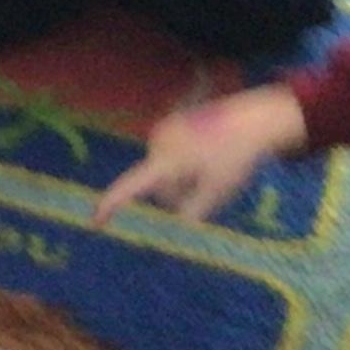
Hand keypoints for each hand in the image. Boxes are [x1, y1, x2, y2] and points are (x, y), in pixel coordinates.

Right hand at [95, 85, 307, 225]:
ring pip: (163, 170)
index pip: (132, 186)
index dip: (111, 205)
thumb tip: (175, 230)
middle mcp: (157, 142)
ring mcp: (163, 130)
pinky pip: (169, 155)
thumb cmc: (236, 157)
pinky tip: (208, 156)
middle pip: (156, 183)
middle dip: (176, 192)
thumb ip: (192, 213)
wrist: (255, 119)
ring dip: (182, 178)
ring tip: (212, 168)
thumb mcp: (217, 191)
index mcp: (166, 160)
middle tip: (208, 189)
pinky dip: (184, 163)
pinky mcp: (172, 124)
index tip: (94, 222)